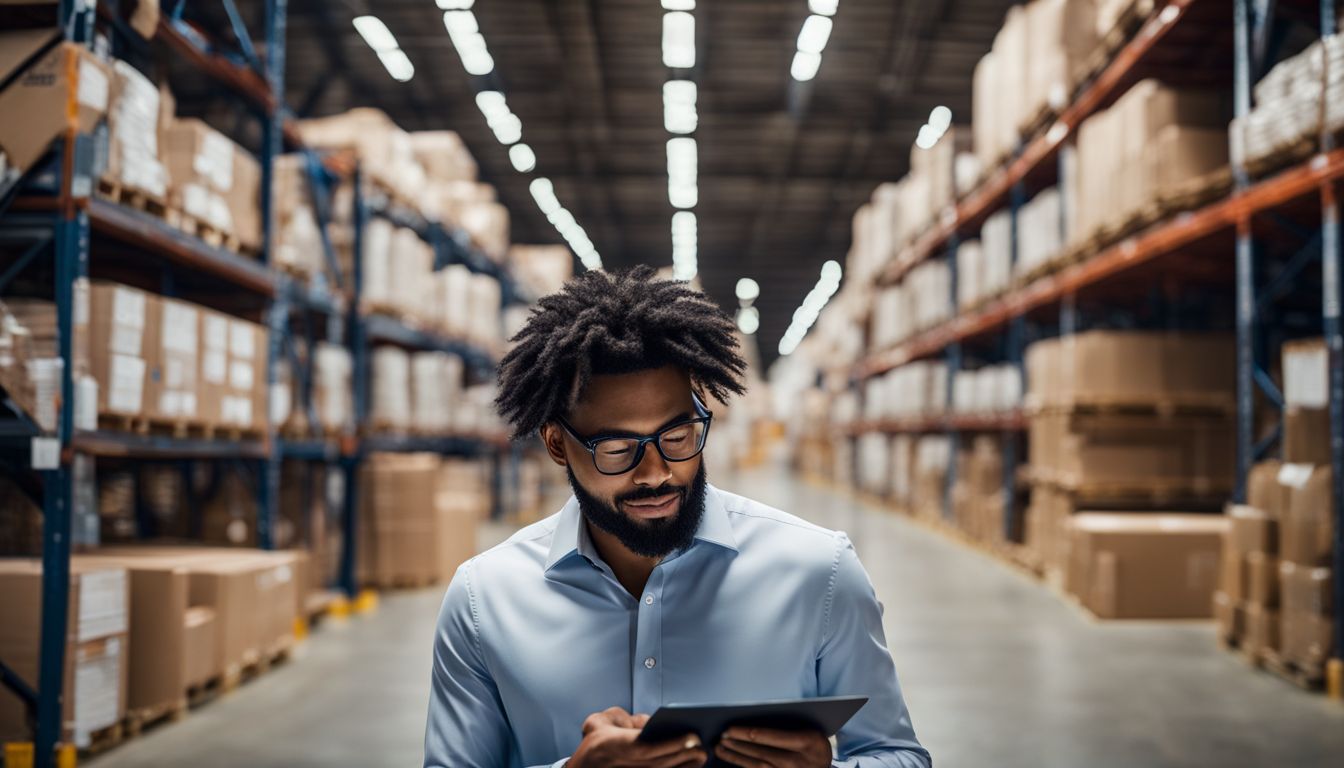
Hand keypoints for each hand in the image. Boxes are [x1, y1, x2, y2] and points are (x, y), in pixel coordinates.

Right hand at [569, 706, 707, 767]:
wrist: (583, 766)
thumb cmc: (596, 739)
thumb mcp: (600, 721)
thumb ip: (623, 718)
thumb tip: (647, 723)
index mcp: (613, 745)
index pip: (647, 747)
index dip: (671, 743)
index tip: (692, 736)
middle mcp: (624, 763)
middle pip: (660, 762)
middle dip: (683, 753)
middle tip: (703, 746)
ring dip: (684, 766)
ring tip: (702, 755)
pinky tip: (691, 766)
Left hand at [714, 726, 831, 767]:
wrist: (826, 764)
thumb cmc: (814, 743)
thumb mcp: (808, 730)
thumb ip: (785, 726)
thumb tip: (751, 723)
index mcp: (806, 741)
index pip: (770, 736)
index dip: (747, 733)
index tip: (730, 729)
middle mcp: (798, 761)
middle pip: (761, 752)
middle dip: (738, 745)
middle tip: (721, 737)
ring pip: (758, 766)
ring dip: (736, 757)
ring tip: (721, 749)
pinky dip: (746, 767)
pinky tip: (734, 761)